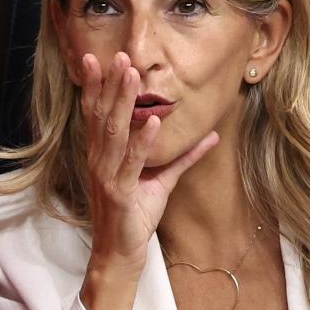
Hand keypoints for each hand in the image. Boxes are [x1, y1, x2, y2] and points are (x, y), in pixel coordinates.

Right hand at [77, 52, 218, 309]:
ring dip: (124, 102)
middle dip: (111, 84)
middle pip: (103, 116)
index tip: (98, 57)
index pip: (97, 113)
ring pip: (114, 133)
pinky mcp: (120, 195)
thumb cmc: (136, 217)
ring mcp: (107, 177)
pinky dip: (142, 142)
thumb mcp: (162, 182)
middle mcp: (100, 161)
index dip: (97, 85)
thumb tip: (211, 138)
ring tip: (132, 75)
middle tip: (119, 54)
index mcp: (104, 155)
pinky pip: (131, 164)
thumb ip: (184, 157)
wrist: (121, 255)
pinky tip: (152, 122)